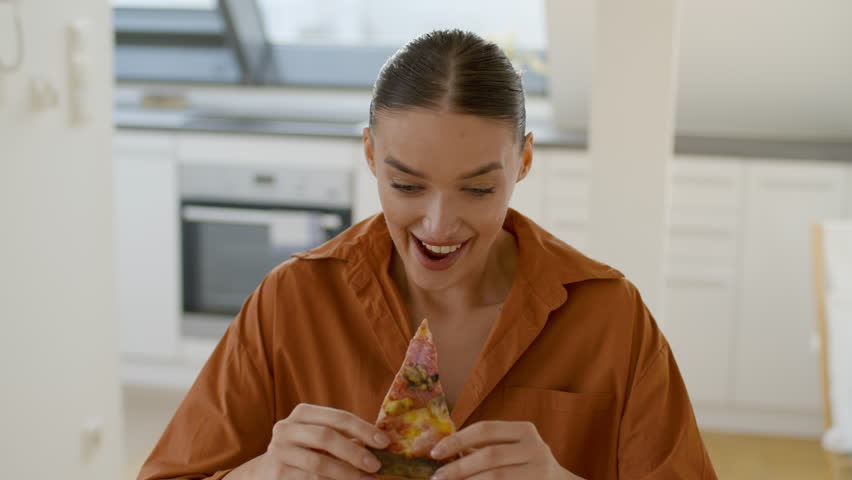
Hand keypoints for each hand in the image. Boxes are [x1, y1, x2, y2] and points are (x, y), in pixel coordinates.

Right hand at [256, 403, 390, 478]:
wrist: (267, 471)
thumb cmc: (305, 451)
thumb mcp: (320, 437)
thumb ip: (344, 437)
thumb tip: (382, 445)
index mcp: (303, 413)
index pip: (338, 417)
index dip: (363, 429)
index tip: (385, 442)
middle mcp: (286, 428)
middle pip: (326, 437)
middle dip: (354, 452)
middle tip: (376, 465)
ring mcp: (279, 452)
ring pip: (318, 463)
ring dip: (347, 474)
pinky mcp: (277, 474)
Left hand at [429, 421, 583, 479]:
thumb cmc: (523, 465)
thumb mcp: (509, 448)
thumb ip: (480, 446)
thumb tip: (438, 447)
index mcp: (525, 430)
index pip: (485, 429)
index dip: (458, 439)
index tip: (435, 452)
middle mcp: (536, 448)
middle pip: (490, 455)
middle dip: (459, 467)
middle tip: (437, 477)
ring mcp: (540, 471)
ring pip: (496, 477)